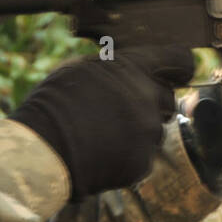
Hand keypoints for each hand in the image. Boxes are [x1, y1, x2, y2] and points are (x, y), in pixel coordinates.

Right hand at [8, 44, 194, 198]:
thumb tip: (137, 68)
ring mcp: (147, 132)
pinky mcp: (142, 162)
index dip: (178, 67)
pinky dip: (128, 157)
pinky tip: (102, 154)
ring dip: (138, 131)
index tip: (175, 73)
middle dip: (150, 103)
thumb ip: (119, 68)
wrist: (41, 151)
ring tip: (103, 134)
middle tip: (118, 111)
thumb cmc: (54, 104)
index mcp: (134, 68)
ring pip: (155, 129)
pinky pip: (144, 157)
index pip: (180, 59)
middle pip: (168, 98)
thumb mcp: (83, 68)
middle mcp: (147, 97)